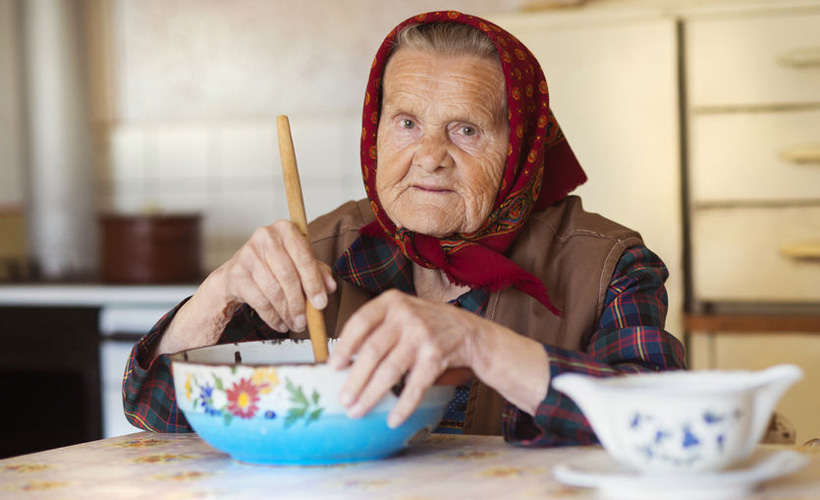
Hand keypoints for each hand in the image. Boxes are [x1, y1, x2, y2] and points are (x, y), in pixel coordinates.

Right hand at [213, 220, 335, 331]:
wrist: (239, 270)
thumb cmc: (274, 263)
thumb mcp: (300, 263)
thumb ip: (318, 272)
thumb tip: (330, 286)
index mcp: (286, 229)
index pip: (304, 257)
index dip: (314, 283)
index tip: (321, 303)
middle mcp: (266, 236)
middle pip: (288, 276)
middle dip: (299, 303)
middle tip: (306, 321)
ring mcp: (248, 254)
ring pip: (273, 291)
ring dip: (287, 313)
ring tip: (295, 324)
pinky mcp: (237, 273)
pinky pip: (259, 301)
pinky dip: (273, 317)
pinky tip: (280, 323)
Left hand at [328, 289, 485, 427]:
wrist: (470, 332)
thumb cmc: (427, 324)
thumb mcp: (401, 313)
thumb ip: (377, 328)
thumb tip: (343, 360)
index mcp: (391, 301)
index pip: (360, 322)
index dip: (345, 347)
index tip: (334, 367)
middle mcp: (406, 315)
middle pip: (372, 351)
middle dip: (355, 380)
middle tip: (343, 400)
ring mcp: (422, 335)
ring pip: (390, 370)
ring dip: (371, 394)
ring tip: (358, 411)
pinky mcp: (436, 355)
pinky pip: (415, 385)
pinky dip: (403, 405)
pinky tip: (393, 419)